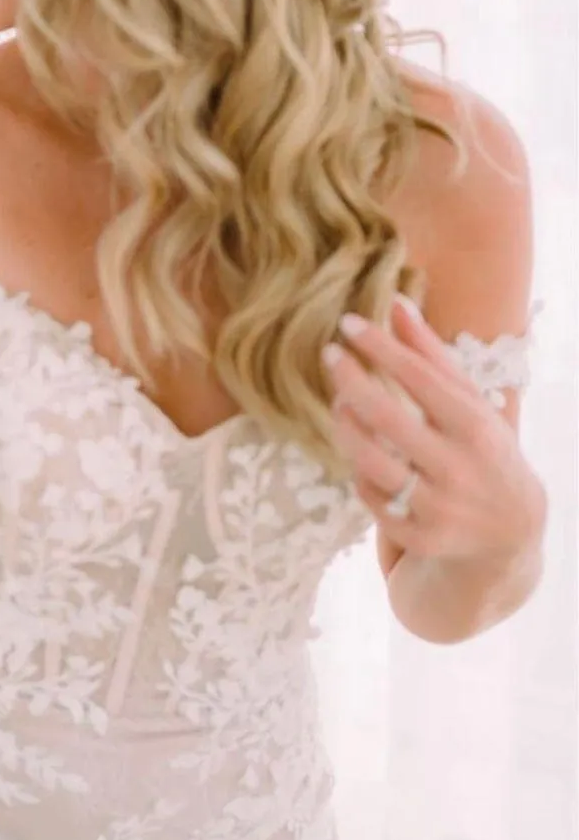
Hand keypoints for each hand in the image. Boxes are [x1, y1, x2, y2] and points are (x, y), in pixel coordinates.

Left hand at [324, 294, 543, 561]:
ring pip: (372, 463)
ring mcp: (438, 507)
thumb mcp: (469, 403)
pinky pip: (371, 497)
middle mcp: (458, 468)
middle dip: (353, 382)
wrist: (509, 534)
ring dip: (346, 428)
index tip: (348, 324)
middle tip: (330, 354)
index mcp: (476, 427)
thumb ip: (431, 355)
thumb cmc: (481, 449)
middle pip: (389, 420)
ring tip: (338, 403)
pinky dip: (359, 472)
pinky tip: (358, 452)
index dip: (382, 349)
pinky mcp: (419, 537)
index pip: (421, 379)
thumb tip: (396, 302)